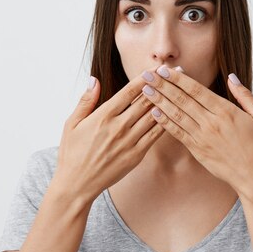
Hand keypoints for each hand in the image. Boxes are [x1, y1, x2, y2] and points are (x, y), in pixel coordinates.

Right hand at [52, 65, 165, 203]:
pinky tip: (173, 113)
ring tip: (181, 88)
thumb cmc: (72, 153)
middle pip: (146, 100)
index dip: (146, 77)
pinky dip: (164, 122)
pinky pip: (154, 135)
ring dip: (168, 101)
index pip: (129, 91)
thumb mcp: (72, 124)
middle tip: (177, 72)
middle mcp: (119, 127)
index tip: (158, 67)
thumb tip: (94, 79)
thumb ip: (86, 101)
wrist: (77, 184)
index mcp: (103, 116)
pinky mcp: (136, 155)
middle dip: (163, 84)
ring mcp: (129, 141)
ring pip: (153, 116)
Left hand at [140, 65, 252, 199]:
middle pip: (182, 100)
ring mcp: (202, 138)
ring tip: (145, 91)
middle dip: (162, 86)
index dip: (178, 79)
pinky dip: (165, 123)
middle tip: (146, 74)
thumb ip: (244, 96)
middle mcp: (211, 123)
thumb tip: (231, 77)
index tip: (164, 70)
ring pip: (176, 115)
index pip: (197, 91)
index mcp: (226, 111)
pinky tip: (154, 113)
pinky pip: (178, 134)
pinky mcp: (198, 151)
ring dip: (159, 102)